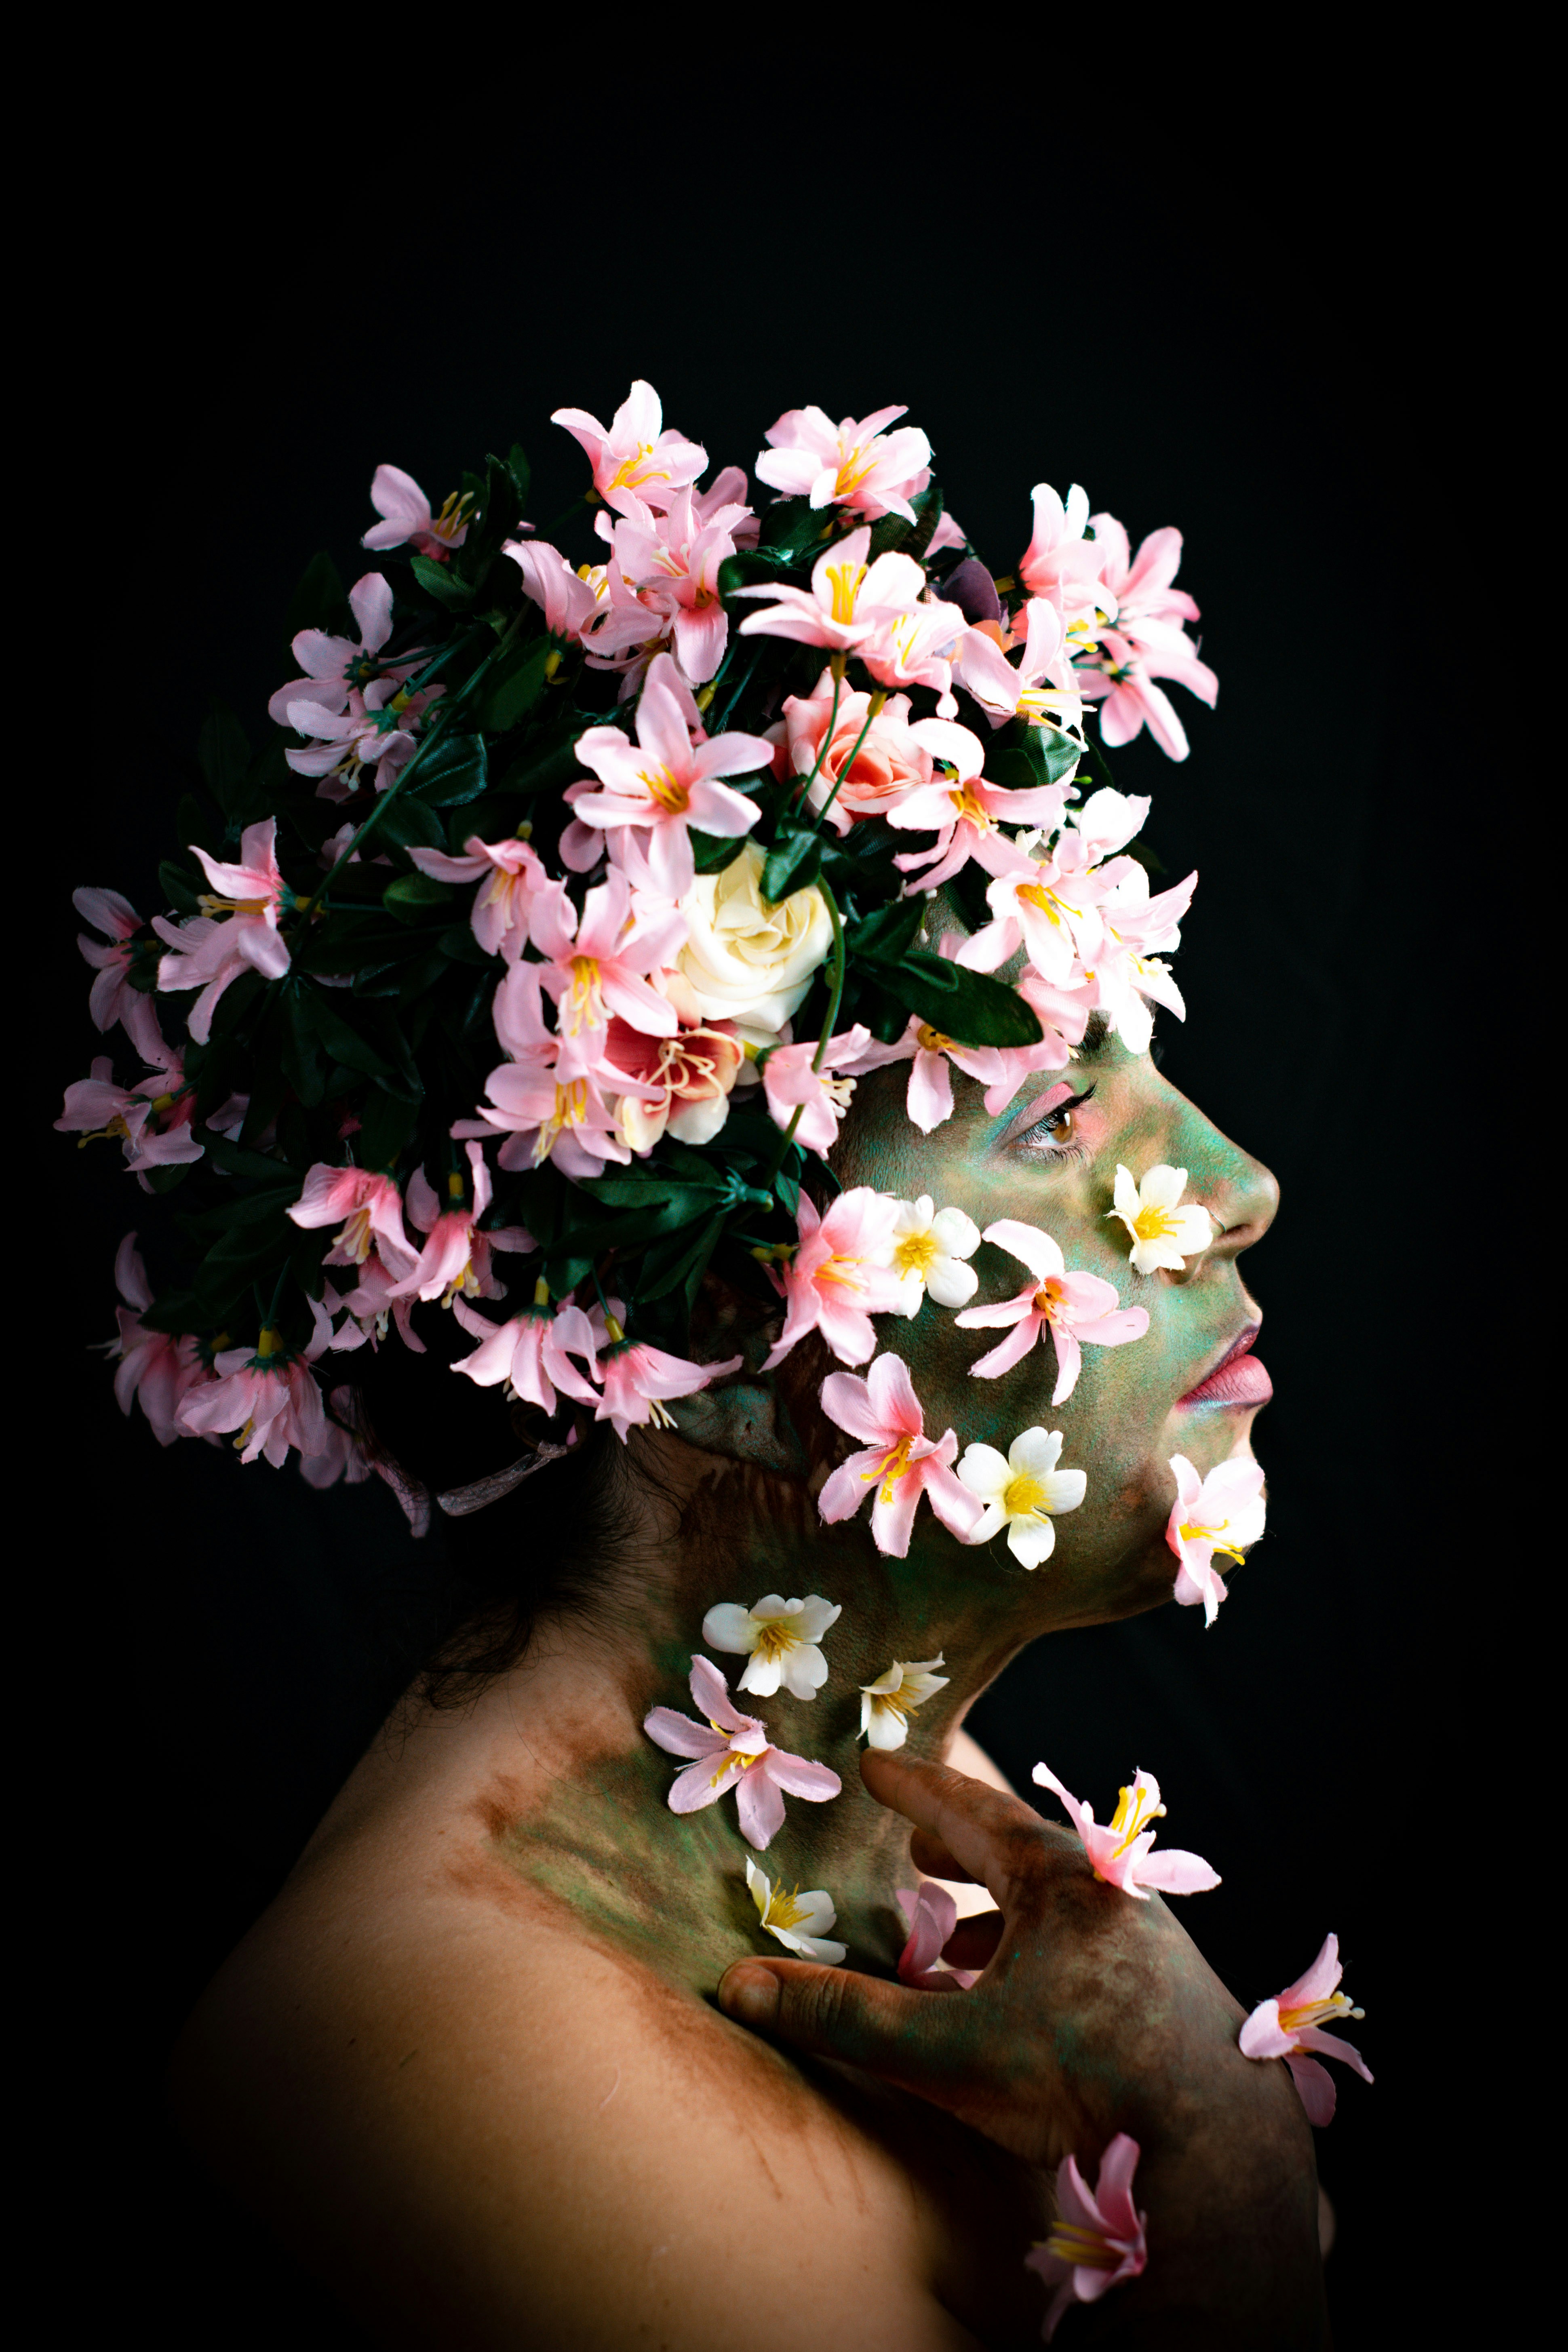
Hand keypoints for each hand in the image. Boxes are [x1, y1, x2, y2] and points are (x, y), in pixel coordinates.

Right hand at [719, 1751, 1325, 2346]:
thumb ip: (846, 2018)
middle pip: (1021, 1855)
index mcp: (1059, 1881)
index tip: (877, 1762)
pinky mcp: (1174, 1997)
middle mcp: (1111, 1896)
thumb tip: (739, 1987)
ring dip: (1000, 1919)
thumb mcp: (948, 2049)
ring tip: (952, 1944)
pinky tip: (1018, 2009)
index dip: (914, 1787)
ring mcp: (1149, 1944)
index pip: (970, 1809)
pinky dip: (1040, 1964)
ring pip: (1058, 1913)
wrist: (1221, 2140)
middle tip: (917, 1843)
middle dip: (961, 1850)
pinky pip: (1089, 1956)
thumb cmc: (1083, 2075)